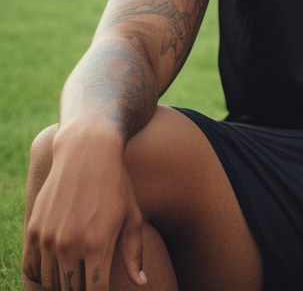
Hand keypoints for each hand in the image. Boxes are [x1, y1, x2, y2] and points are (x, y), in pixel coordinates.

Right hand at [22, 127, 144, 290]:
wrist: (87, 151)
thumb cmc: (117, 183)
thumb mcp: (132, 215)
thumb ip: (133, 253)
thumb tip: (141, 283)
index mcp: (98, 243)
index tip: (103, 288)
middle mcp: (71, 244)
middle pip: (72, 290)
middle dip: (83, 288)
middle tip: (92, 278)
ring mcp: (49, 238)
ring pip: (52, 282)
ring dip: (65, 282)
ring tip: (79, 271)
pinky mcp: (34, 231)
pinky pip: (34, 268)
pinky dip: (46, 272)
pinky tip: (61, 265)